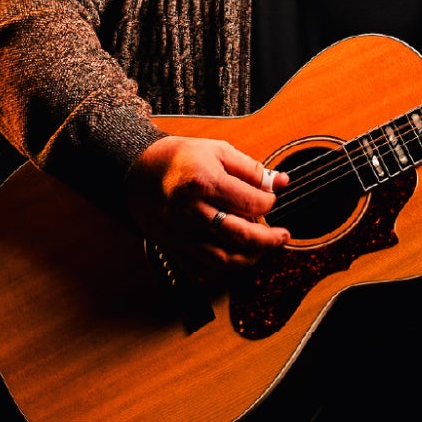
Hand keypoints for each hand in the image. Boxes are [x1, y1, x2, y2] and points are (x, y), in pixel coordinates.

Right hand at [123, 135, 290, 277]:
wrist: (140, 171)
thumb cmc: (180, 159)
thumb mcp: (217, 151)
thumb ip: (251, 169)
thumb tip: (280, 181)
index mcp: (204, 183)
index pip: (251, 202)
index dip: (269, 202)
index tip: (271, 199)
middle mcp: (192, 211)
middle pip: (240, 235)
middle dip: (269, 239)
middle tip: (282, 236)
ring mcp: (181, 233)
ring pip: (223, 259)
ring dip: (249, 258)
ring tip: (262, 249)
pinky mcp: (173, 246)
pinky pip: (201, 268)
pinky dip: (221, 270)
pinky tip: (233, 259)